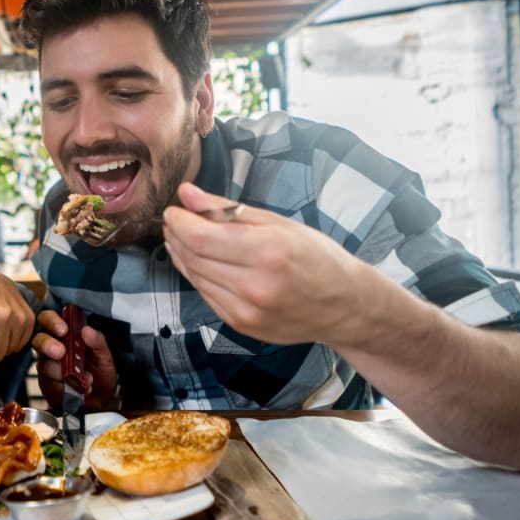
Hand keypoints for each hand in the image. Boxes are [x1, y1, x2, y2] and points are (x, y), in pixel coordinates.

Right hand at [32, 309, 117, 410]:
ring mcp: (48, 366)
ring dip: (63, 371)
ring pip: (44, 363)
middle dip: (48, 344)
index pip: (50, 320)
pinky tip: (77, 386)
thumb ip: (97, 342)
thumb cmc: (99, 374)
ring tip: (84, 378)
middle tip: (61, 352)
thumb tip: (87, 330)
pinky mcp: (47, 383)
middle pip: (39, 339)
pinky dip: (64, 384)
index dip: (52, 321)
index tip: (63, 329)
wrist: (99, 401)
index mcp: (66, 335)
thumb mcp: (104, 356)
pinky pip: (49, 382)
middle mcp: (53, 348)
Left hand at [163, 183, 368, 346]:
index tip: (173, 210)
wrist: (345, 305)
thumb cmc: (317, 257)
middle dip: (177, 236)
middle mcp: (254, 286)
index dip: (179, 222)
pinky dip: (197, 275)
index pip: (201, 237)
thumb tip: (187, 195)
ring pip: (195, 277)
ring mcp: (246, 311)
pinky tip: (198, 261)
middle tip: (174, 221)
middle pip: (194, 257)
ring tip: (182, 237)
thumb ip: (227, 209)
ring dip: (182, 255)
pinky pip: (206, 295)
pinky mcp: (241, 324)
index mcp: (267, 252)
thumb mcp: (278, 222)